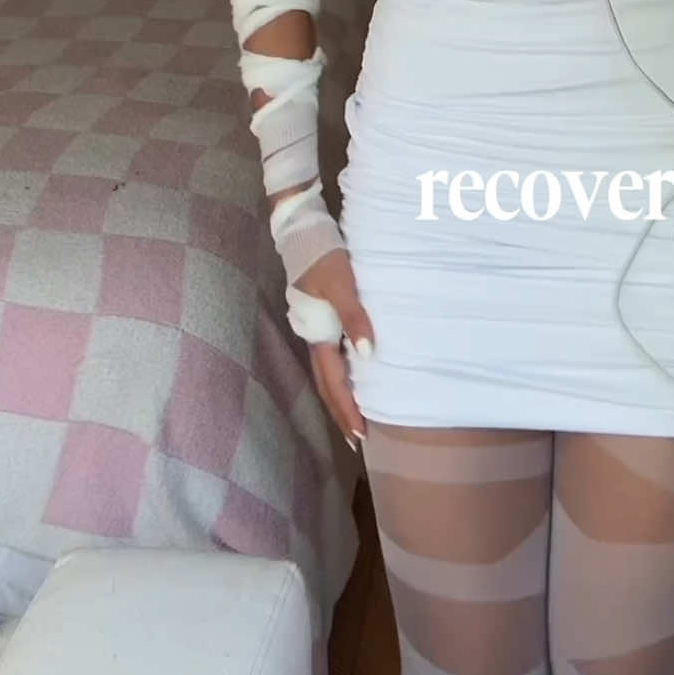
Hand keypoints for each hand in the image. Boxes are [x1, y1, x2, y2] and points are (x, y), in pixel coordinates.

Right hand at [294, 248, 374, 444]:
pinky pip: (332, 356)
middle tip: (358, 440)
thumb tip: (368, 355)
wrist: (305, 234)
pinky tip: (354, 377)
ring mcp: (316, 328)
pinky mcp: (322, 317)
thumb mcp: (342, 285)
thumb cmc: (324, 258)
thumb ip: (354, 318)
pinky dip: (342, 375)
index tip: (360, 434)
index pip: (333, 383)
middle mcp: (314, 337)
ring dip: (341, 397)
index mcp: (317, 335)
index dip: (346, 409)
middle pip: (327, 385)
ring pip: (328, 372)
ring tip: (356, 417)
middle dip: (341, 412)